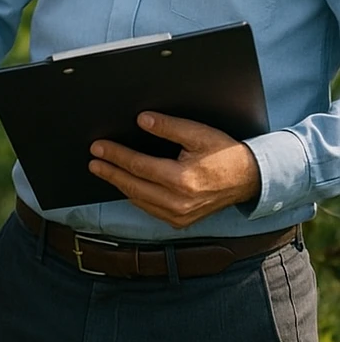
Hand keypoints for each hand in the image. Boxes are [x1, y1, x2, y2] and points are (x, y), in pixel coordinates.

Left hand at [88, 111, 260, 228]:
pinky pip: (149, 209)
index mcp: (183, 180)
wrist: (248, 180)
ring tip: (102, 170)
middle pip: (134, 186)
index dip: (116, 155)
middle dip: (110, 171)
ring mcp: (180, 216)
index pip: (138, 166)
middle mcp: (179, 202)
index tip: (98, 147)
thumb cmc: (223, 154)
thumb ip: (167, 126)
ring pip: (139, 200)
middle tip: (92, 160)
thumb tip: (140, 120)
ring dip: (118, 184)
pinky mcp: (181, 221)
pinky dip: (134, 196)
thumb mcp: (197, 133)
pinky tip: (124, 185)